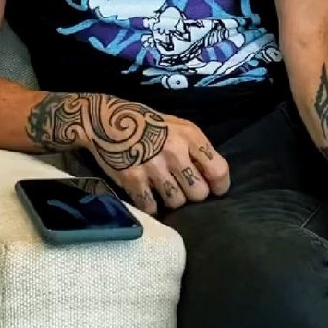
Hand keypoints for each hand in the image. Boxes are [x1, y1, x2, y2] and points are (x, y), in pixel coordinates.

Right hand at [80, 94, 229, 214]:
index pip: (218, 170)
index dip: (220, 185)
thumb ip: (195, 147)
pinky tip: (148, 194)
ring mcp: (153, 167)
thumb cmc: (147, 123)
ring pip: (177, 202)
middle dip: (192, 194)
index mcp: (189, 136)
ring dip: (172, 200)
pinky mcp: (133, 180)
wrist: (107, 120)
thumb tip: (212, 176)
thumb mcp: (177, 126)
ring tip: (163, 189)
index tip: (215, 190)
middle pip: (198, 193)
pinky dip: (151, 206)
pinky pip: (152, 207)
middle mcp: (174, 151)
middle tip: (183, 188)